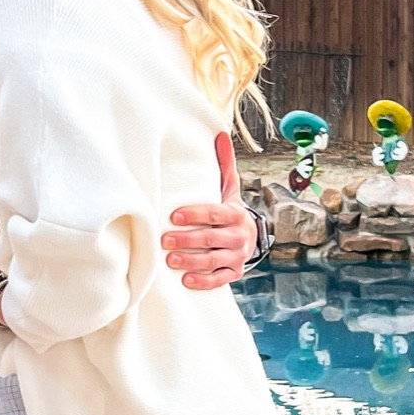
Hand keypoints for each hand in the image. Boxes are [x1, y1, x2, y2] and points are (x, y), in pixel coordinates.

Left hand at [162, 131, 256, 288]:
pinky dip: (203, 281)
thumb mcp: (229, 188)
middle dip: (188, 239)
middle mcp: (239, 236)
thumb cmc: (229, 210)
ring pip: (214, 260)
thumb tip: (220, 133)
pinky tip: (186, 280)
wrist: (249, 238)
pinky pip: (219, 279)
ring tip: (170, 260)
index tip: (174, 216)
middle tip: (164, 239)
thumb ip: (223, 165)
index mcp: (236, 213)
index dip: (196, 215)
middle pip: (212, 238)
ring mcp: (237, 256)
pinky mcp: (234, 273)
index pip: (215, 213)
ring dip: (192, 261)